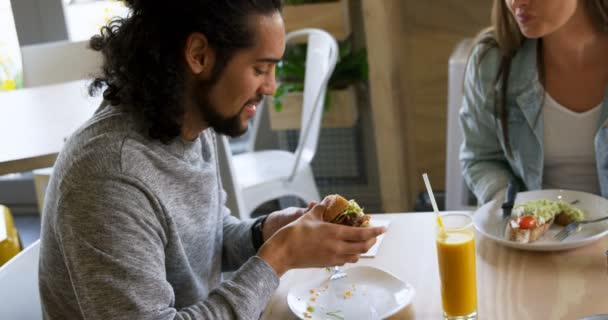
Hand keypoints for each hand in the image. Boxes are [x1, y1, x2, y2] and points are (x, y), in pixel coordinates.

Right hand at [257, 203, 386, 275]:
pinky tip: (347, 248)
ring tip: (361, 241)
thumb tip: (329, 199)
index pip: (362, 234)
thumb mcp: (309, 216)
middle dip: (371, 241)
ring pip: (356, 256)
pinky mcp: (327, 264)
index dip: (375, 231)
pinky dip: (350, 254)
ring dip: (361, 249)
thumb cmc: (294, 233)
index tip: (384, 228)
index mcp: (335, 234)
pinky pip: (345, 260)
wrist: (282, 252)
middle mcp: (337, 247)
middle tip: (373, 234)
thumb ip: (322, 207)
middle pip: (363, 247)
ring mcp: (333, 258)